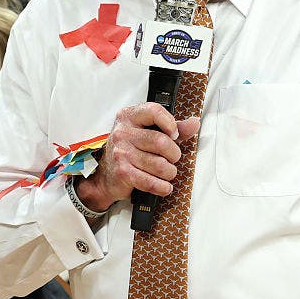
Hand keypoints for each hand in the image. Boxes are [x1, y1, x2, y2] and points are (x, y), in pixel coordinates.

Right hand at [77, 103, 200, 212]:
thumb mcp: (148, 131)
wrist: (105, 174)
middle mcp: (123, 133)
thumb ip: (172, 126)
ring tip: (168, 171)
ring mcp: (121, 153)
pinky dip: (162, 187)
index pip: (154, 111)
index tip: (174, 134)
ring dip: (170, 172)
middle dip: (174, 153)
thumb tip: (194, 124)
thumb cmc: (129, 149)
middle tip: (173, 157)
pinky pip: (151, 182)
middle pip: (161, 142)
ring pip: (159, 164)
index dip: (170, 123)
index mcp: (129, 116)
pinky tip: (164, 185)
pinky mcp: (123, 173)